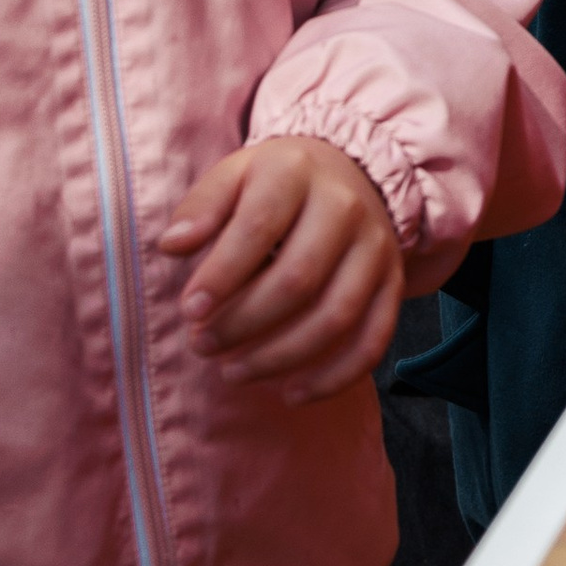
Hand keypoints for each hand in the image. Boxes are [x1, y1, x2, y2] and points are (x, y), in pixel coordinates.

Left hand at [159, 135, 402, 403]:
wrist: (352, 171)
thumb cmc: (277, 183)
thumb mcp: (235, 174)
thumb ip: (202, 206)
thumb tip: (172, 245)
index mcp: (296, 173)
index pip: (259, 226)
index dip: (222, 274)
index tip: (189, 310)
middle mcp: (345, 207)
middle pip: (298, 278)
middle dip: (244, 323)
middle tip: (202, 345)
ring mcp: (376, 247)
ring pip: (336, 315)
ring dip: (281, 356)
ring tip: (233, 373)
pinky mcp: (392, 282)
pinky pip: (373, 338)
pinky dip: (335, 376)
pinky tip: (293, 395)